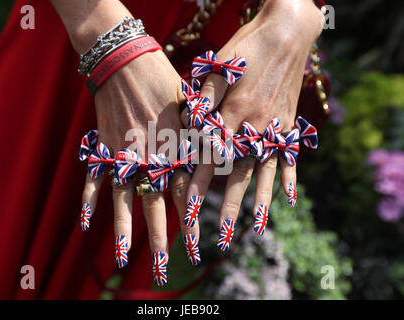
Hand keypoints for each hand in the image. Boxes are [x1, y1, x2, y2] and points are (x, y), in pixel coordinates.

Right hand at [80, 49, 196, 284]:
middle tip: (161, 268)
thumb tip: (215, 157)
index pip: (184, 195)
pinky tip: (85, 224)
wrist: (124, 60)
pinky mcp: (102, 148)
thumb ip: (200, 135)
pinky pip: (92, 179)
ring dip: (122, 231)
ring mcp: (122, 156)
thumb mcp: (190, 105)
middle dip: (159, 239)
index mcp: (172, 150)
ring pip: (122, 201)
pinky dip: (88, 201)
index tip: (197, 247)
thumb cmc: (163, 78)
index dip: (190, 223)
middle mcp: (148, 159)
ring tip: (121, 259)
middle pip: (153, 206)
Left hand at [182, 0, 323, 245]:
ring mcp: (275, 128)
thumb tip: (190, 123)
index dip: (196, 184)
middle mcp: (255, 127)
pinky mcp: (288, 124)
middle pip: (238, 173)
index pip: (210, 158)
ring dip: (259, 201)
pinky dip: (289, 178)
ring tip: (257, 228)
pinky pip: (289, 156)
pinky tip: (288, 199)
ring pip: (264, 171)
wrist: (288, 32)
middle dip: (227, 205)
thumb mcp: (220, 65)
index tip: (187, 209)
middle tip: (220, 234)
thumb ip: (205, 97)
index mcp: (233, 113)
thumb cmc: (247, 46)